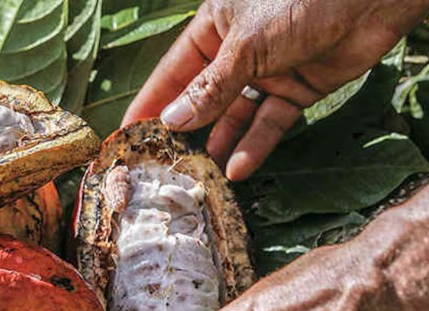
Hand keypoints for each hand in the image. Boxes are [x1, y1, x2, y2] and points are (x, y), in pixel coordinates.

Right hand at [123, 0, 428, 180]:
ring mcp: (267, 72)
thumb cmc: (300, 1)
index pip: (172, 72)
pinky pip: (268, 123)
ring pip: (235, 116)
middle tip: (163, 165)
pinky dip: (255, 145)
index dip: (150, 103)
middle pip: (202, 98)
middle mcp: (236, 51)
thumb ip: (210, 87)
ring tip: (200, 175)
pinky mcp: (296, 90)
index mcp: (213, 27)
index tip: (128, 135)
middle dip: (185, 131)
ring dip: (219, 143)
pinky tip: (237, 168)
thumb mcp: (246, 44)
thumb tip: (172, 122)